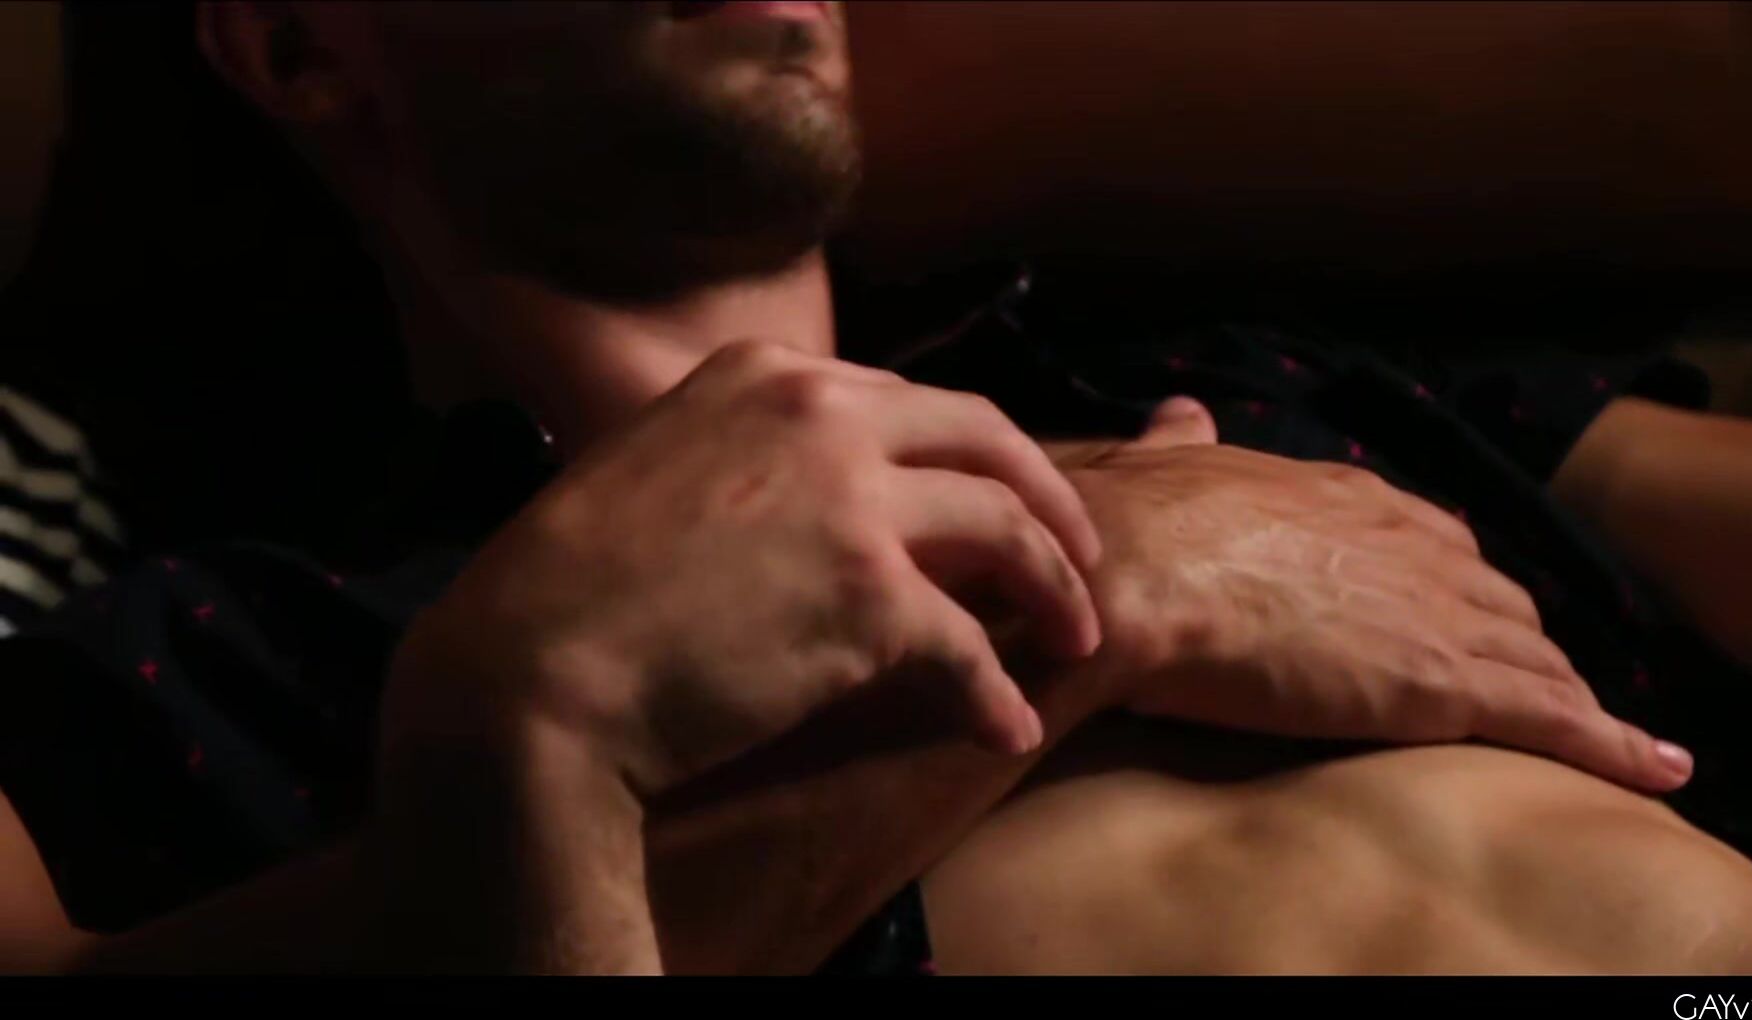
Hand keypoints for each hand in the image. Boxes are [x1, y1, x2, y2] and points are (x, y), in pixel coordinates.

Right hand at [386, 340, 1103, 798]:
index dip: (968, 457)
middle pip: (986, 437)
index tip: (992, 499)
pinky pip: (969, 645)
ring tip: (1076, 634)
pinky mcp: (872, 595)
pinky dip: (996, 691)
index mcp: (767, 374)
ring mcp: (854, 498)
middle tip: (1077, 553)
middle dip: (1048, 498)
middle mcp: (821, 412)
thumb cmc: (565, 587)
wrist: (528, 674)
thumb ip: (744, 458)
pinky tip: (1006, 725)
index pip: (908, 401)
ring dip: (1056, 585)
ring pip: (1006, 529)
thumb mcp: (657, 466)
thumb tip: (818, 508)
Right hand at [1057, 398, 1692, 792]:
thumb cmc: (1140, 525)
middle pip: (1501, 604)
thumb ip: (1185, 445)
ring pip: (1537, 660)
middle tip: (1539, 687)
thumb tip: (1182, 415)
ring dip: (1571, 696)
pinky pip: (1555, 721)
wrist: (1145, 572)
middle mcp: (1415, 548)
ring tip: (1607, 735)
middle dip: (1523, 645)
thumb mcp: (1166, 464)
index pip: (1439, 544)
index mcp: (1353, 501)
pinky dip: (1615, 745)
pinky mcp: (1448, 684)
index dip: (1459, 587)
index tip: (1470, 614)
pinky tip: (1660, 769)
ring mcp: (1441, 615)